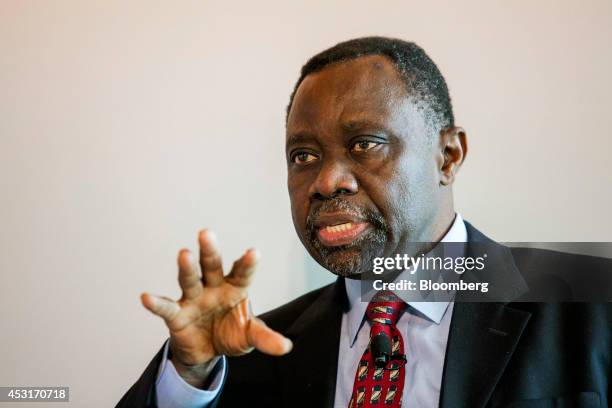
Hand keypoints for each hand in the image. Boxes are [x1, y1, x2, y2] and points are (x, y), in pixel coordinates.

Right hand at [140, 230, 291, 385]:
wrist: (207, 351)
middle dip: (209, 251)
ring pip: (190, 279)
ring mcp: (193, 299)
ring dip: (187, 268)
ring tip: (184, 253)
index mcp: (235, 288)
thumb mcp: (250, 336)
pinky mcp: (177, 315)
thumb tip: (286, 348)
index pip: (242, 273)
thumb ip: (265, 338)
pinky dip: (156, 303)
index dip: (247, 263)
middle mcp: (213, 287)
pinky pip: (166, 307)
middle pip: (211, 266)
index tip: (253, 252)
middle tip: (206, 233)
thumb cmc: (230, 333)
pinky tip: (145, 297)